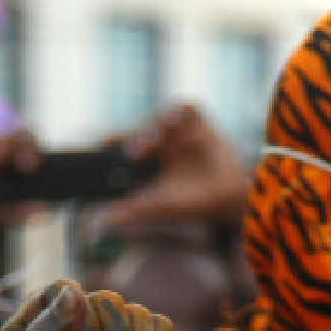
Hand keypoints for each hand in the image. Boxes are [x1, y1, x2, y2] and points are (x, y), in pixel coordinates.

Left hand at [100, 103, 249, 232]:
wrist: (230, 200)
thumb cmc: (194, 205)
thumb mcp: (157, 206)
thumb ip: (130, 210)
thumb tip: (100, 222)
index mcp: (151, 158)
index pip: (127, 141)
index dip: (113, 138)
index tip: (101, 143)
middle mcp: (165, 142)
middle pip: (143, 126)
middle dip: (134, 134)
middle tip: (132, 152)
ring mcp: (183, 132)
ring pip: (161, 115)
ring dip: (154, 124)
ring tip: (151, 144)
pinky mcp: (201, 124)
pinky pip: (186, 107)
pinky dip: (176, 112)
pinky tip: (171, 124)